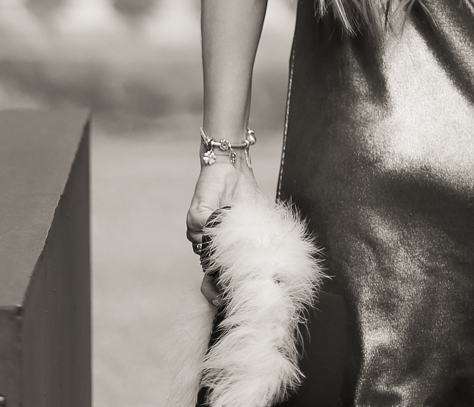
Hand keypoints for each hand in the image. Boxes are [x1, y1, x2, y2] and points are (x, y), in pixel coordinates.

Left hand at [186, 155, 254, 305]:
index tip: (221, 303)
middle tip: (229, 276)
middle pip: (206, 269)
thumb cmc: (246, 197)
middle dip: (216, 276)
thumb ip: (259, 244)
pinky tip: (225, 213)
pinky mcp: (195, 215)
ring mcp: (198, 231)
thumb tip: (278, 270)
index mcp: (219, 252)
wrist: (234, 169)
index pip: (212, 281)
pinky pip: (199, 225)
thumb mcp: (257, 224)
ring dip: (219, 242)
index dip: (215, 294)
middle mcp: (205, 246)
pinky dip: (213, 222)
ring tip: (233, 233)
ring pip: (203, 247)